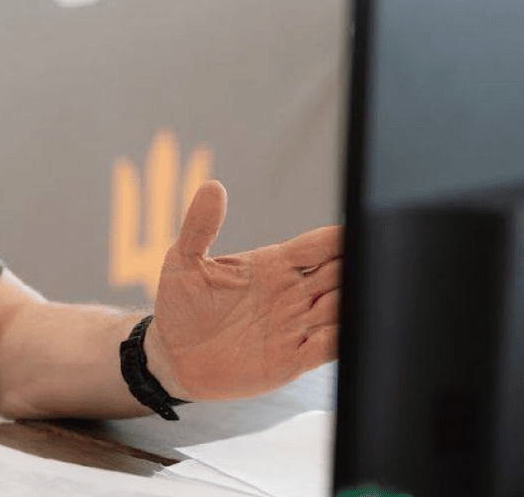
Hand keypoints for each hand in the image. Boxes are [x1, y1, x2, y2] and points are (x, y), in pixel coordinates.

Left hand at [147, 180, 340, 401]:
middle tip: (373, 260)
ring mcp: (295, 326)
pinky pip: (327, 347)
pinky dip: (341, 339)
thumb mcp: (183, 261)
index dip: (339, 238)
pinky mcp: (291, 359)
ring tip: (362, 293)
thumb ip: (199, 226)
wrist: (172, 355)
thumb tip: (212, 186)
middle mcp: (293, 293)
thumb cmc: (181, 304)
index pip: (319, 246)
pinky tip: (345, 331)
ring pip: (341, 309)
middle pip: (341, 273)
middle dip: (357, 266)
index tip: (356, 231)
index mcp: (275, 264)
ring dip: (353, 301)